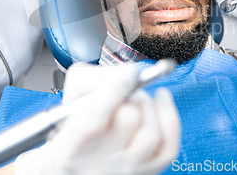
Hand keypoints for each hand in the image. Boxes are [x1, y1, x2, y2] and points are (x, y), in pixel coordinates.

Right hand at [14, 63, 179, 174]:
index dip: (115, 90)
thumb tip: (122, 73)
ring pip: (150, 131)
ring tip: (134, 101)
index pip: (94, 119)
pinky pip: (169, 144)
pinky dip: (167, 115)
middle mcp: (99, 163)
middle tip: (121, 93)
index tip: (129, 72)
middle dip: (129, 95)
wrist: (81, 163)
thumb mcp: (67, 102)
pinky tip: (159, 102)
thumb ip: (87, 79)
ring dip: (145, 105)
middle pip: (127, 118)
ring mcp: (127, 169)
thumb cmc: (73, 127)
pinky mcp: (150, 170)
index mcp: (70, 147)